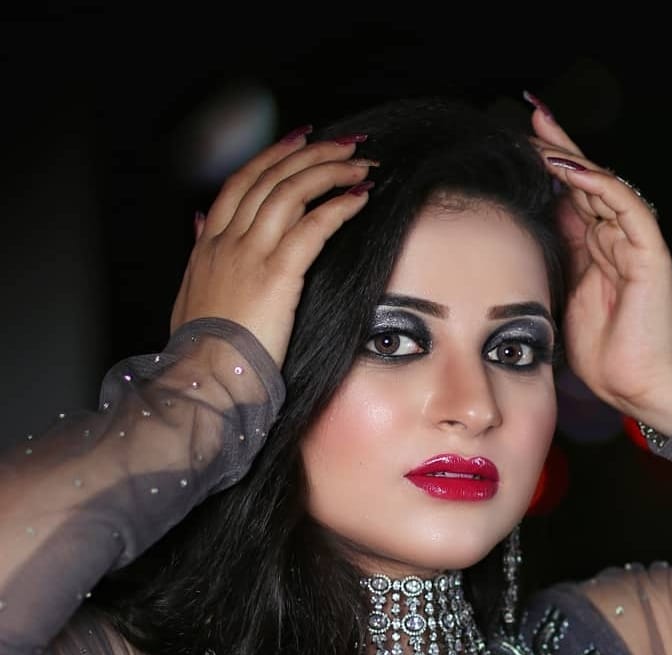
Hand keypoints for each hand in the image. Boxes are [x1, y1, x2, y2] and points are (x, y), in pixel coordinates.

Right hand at [169, 129, 374, 367]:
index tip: (299, 140)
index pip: (241, 184)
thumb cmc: (200, 351)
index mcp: (208, 246)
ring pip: (292, 192)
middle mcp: (227, 241)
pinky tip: (360, 196)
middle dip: (310, 154)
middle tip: (342, 143)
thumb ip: (198, 255)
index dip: (272, 157)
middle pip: (271, 178)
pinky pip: (313, 227)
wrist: (203, 376)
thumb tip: (199, 223)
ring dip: (330, 171)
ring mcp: (250, 255)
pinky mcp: (276, 275)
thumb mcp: (189, 295)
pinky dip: (338, 206)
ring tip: (359, 164)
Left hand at [526, 102, 671, 433]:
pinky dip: (601, 185)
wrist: (635, 387)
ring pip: (604, 186)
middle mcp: (614, 240)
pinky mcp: (650, 254)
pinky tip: (573, 170)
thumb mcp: (560, 301)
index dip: (546, 169)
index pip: (569, 197)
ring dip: (574, 158)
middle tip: (532, 116)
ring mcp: (634, 244)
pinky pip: (627, 207)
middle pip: (586, 181)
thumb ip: (549, 264)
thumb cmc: (601, 356)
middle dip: (559, 147)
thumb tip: (520, 233)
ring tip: (544, 135)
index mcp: (593, 251)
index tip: (516, 143)